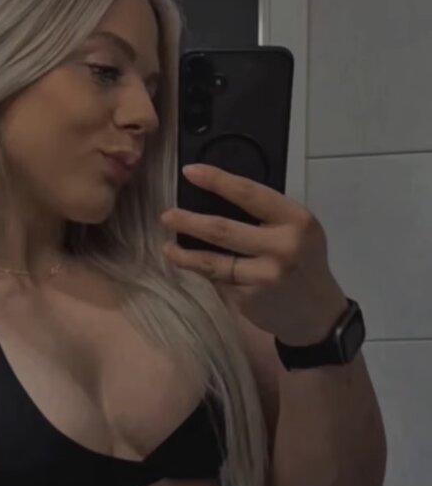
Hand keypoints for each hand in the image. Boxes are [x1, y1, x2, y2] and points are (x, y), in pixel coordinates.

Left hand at [160, 164, 347, 345]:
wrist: (318, 313)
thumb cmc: (304, 262)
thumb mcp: (297, 230)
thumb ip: (267, 216)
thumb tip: (215, 200)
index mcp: (295, 220)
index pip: (250, 194)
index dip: (217, 181)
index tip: (190, 172)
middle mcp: (281, 246)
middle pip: (223, 230)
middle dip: (189, 222)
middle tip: (166, 215)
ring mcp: (263, 275)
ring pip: (213, 262)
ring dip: (185, 254)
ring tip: (168, 248)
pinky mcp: (249, 298)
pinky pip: (219, 280)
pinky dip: (204, 272)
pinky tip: (192, 267)